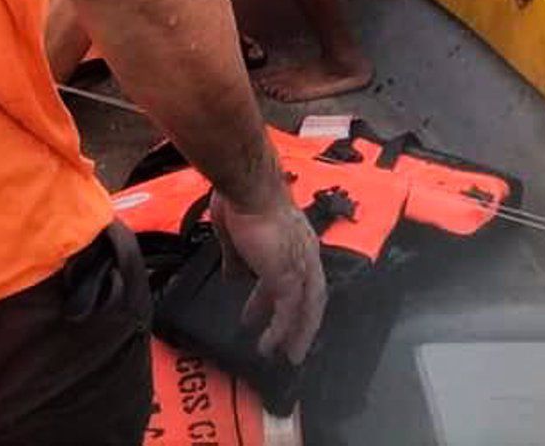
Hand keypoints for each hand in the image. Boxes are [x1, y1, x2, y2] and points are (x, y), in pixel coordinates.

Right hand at [211, 190, 326, 364]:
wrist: (247, 188)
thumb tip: (233, 278)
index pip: (301, 275)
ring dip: (296, 334)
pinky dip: (280, 332)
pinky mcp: (288, 277)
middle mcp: (305, 253)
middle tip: (291, 343)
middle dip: (301, 322)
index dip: (290, 295)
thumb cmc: (242, 200)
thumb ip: (238, 259)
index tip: (276, 309)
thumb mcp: (237, 236)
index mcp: (296, 240)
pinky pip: (288, 313)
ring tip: (287, 356)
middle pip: (311, 296)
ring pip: (306, 309)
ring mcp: (300, 265)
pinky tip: (268, 346)